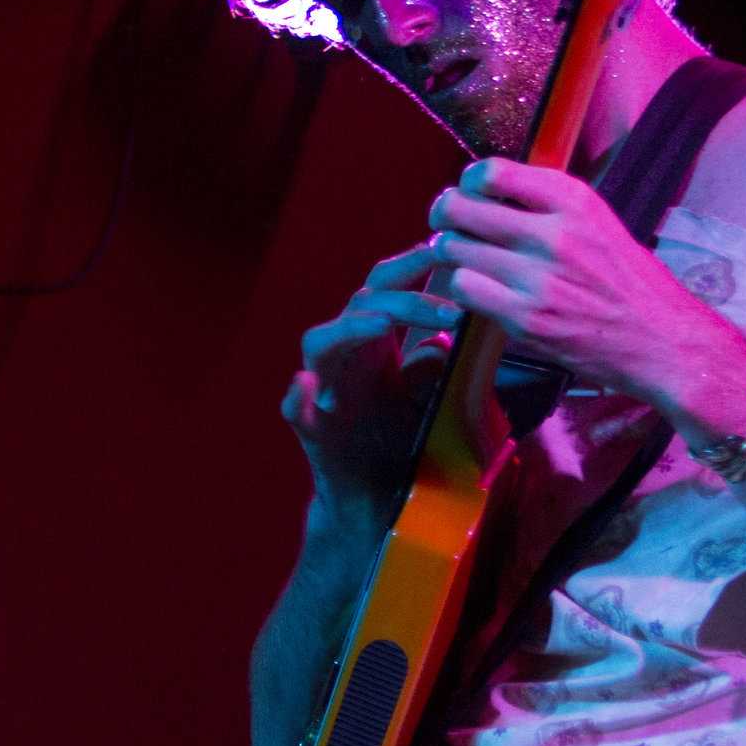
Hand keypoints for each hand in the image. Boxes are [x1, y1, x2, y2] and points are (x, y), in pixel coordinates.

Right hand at [286, 242, 460, 516]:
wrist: (376, 498)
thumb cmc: (400, 440)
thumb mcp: (429, 397)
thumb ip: (437, 364)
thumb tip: (450, 335)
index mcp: (374, 341)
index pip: (386, 289)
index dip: (412, 265)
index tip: (447, 247)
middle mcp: (345, 356)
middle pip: (360, 305)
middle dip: (401, 295)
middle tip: (444, 300)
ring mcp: (324, 390)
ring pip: (321, 343)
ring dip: (351, 329)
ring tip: (383, 323)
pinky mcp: (311, 430)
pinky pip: (295, 408)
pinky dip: (299, 395)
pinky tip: (307, 383)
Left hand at [426, 158, 745, 410]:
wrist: (661, 340)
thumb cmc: (629, 284)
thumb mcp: (599, 223)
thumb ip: (549, 205)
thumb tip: (494, 191)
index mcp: (574, 201)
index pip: (492, 172)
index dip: (468, 183)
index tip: (469, 194)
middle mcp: (554, 233)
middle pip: (460, 208)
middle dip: (443, 215)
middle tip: (445, 226)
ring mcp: (538, 278)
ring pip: (454, 249)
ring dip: (449, 255)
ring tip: (461, 261)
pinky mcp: (526, 318)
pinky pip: (463, 289)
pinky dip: (460, 290)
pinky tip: (475, 293)